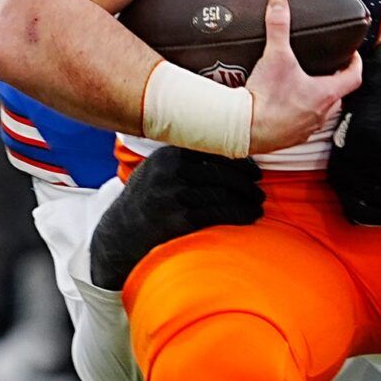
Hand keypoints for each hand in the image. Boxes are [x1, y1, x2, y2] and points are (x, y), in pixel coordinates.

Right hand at [89, 146, 264, 290]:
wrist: (121, 232)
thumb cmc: (148, 197)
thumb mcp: (159, 168)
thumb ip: (186, 158)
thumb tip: (231, 148)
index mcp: (170, 154)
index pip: (216, 151)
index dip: (241, 162)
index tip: (254, 171)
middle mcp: (172, 172)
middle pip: (223, 173)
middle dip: (246, 183)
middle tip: (259, 191)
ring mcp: (175, 195)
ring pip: (224, 194)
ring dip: (247, 200)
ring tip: (258, 205)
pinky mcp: (180, 219)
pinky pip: (219, 214)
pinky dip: (239, 215)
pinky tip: (249, 217)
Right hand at [246, 0, 362, 152]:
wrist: (245, 129)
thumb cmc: (266, 98)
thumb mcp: (275, 56)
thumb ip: (279, 27)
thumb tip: (279, 3)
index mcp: (325, 94)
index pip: (354, 77)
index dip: (356, 63)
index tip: (351, 54)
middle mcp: (321, 113)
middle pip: (338, 94)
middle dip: (335, 80)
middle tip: (327, 67)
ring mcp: (306, 128)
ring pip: (321, 111)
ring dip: (317, 98)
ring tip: (305, 84)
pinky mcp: (290, 137)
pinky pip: (302, 124)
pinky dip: (299, 113)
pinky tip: (285, 105)